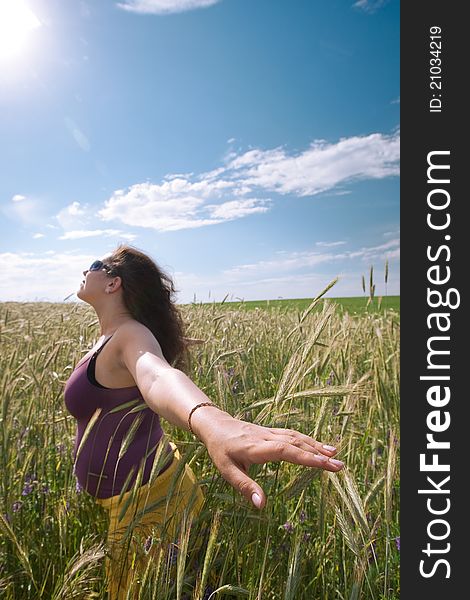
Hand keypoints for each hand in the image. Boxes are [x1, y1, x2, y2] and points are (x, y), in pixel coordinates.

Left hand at [196, 413, 343, 508]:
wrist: (215, 424)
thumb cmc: (220, 449)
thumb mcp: (226, 471)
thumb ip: (245, 487)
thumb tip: (262, 506)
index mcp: (257, 448)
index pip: (286, 451)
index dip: (306, 457)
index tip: (325, 464)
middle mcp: (267, 437)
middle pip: (296, 444)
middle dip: (319, 454)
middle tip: (340, 466)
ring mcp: (270, 433)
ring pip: (297, 437)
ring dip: (316, 446)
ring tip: (335, 454)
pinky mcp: (272, 432)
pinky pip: (293, 435)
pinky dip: (308, 440)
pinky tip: (319, 446)